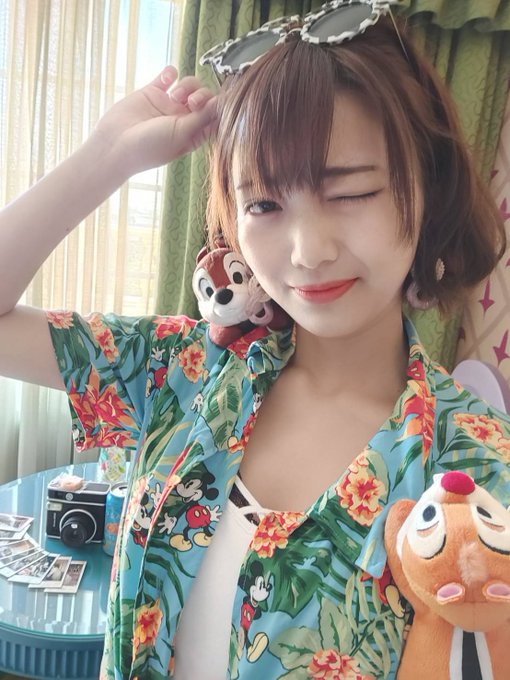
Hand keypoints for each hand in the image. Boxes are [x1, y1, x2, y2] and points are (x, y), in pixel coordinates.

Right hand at [92, 66, 218, 174]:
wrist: (116, 145)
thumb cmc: (151, 147)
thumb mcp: (182, 133)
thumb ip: (203, 116)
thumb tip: (223, 102)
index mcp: (194, 134)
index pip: (215, 116)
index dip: (220, 106)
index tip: (221, 100)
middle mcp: (183, 119)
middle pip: (205, 97)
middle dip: (202, 95)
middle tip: (192, 103)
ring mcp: (168, 105)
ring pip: (189, 85)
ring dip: (187, 85)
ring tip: (175, 96)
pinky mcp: (152, 93)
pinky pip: (167, 77)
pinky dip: (171, 73)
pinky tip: (168, 77)